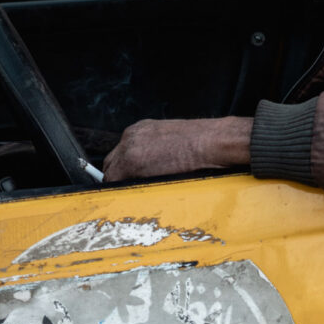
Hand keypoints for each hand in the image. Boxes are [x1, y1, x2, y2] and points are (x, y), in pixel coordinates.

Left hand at [102, 116, 252, 182]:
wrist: (212, 141)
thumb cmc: (203, 142)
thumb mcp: (173, 140)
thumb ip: (156, 149)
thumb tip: (152, 166)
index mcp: (141, 129)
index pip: (120, 154)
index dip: (125, 170)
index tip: (132, 179)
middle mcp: (131, 136)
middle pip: (111, 164)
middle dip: (120, 178)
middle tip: (135, 189)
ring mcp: (129, 149)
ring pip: (112, 175)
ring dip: (123, 186)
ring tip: (142, 194)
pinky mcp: (132, 164)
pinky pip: (116, 183)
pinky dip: (124, 192)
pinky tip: (142, 194)